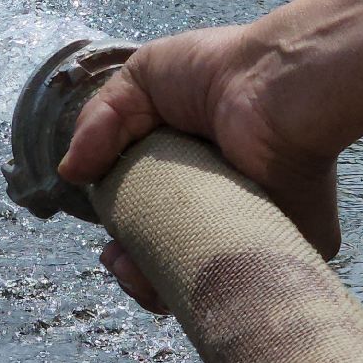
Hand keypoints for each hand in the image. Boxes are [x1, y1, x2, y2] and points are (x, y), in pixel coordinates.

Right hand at [57, 25, 341, 313]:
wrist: (274, 82)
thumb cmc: (217, 69)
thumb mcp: (141, 79)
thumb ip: (99, 123)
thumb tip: (70, 173)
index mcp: (191, 165)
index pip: (150, 214)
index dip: (124, 235)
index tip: (109, 244)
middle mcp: (222, 198)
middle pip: (171, 252)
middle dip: (137, 267)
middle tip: (120, 260)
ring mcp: (256, 224)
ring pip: (207, 275)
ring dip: (164, 286)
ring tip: (140, 274)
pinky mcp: (293, 242)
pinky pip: (253, 283)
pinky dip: (215, 293)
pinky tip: (182, 283)